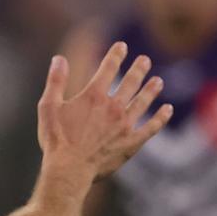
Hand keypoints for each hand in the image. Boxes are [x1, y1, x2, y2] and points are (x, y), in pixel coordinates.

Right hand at [37, 42, 172, 182]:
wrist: (69, 169)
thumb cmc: (55, 139)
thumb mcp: (48, 107)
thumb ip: (56, 81)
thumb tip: (59, 59)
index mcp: (93, 95)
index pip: (108, 68)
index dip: (116, 55)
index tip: (122, 46)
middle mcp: (113, 106)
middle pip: (130, 82)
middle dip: (138, 69)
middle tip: (145, 60)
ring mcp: (125, 124)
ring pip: (143, 102)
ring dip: (151, 90)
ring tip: (158, 81)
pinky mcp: (132, 142)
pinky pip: (151, 127)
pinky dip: (160, 118)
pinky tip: (168, 110)